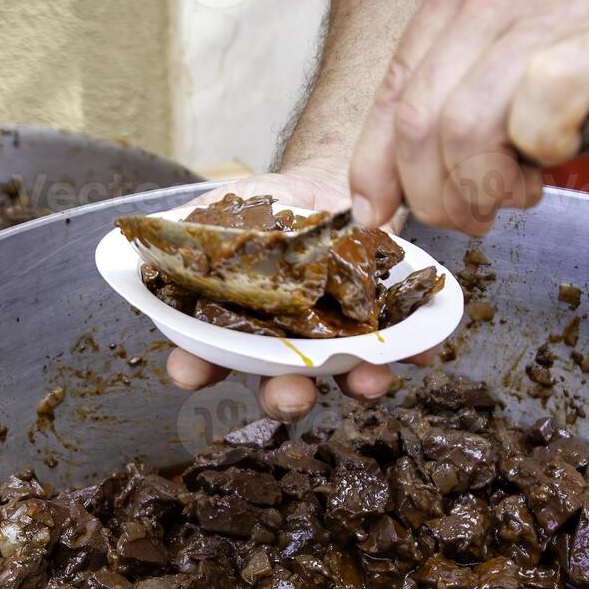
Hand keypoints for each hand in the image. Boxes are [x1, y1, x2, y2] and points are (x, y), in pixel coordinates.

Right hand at [166, 159, 432, 422]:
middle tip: (290, 397)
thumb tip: (167, 232)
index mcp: (234, 326)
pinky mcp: (377, 328)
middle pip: (277, 386)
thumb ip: (198, 224)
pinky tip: (421, 350)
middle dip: (284, 397)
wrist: (328, 191)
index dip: (194, 367)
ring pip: (341, 378)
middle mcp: (281, 348)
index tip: (188, 370)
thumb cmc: (267, 208)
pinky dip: (411, 351)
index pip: (204, 356)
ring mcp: (331, 344)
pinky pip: (397, 348)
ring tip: (370, 379)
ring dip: (356, 385)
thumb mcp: (228, 205)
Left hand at [349, 0, 588, 235]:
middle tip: (474, 211)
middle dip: (436, 194)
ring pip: (464, 127)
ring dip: (484, 184)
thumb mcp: (517, 44)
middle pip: (420, 124)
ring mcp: (547, 12)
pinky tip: (562, 149)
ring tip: (520, 189)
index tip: (379, 213)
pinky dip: (543, 148)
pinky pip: (540, 107)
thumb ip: (458, 97)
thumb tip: (395, 189)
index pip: (393, 93)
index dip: (376, 168)